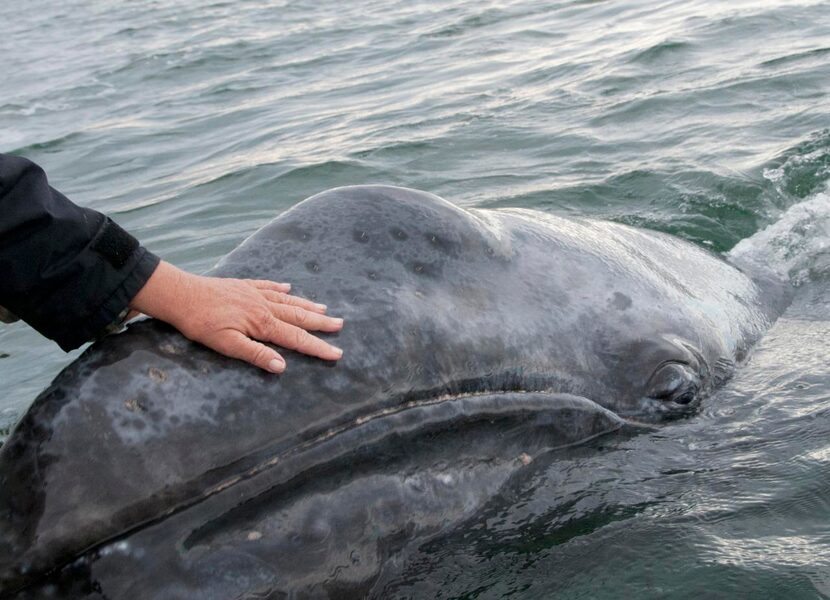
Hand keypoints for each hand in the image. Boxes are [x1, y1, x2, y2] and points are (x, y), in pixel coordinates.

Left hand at [129, 261, 342, 372]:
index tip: (336, 354)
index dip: (317, 347)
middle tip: (340, 326)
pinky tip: (289, 287)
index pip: (296, 338)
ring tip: (324, 309)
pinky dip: (281, 288)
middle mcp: (263, 306)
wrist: (180, 294)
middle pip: (298, 317)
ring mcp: (254, 293)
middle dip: (320, 323)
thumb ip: (255, 354)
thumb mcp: (226, 344)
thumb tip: (281, 366)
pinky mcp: (243, 285)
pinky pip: (268, 286)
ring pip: (287, 301)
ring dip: (307, 306)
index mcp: (261, 323)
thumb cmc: (200, 323)